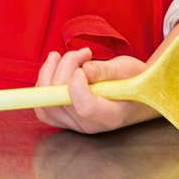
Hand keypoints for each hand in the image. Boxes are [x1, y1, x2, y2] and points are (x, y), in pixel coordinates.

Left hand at [32, 48, 155, 133]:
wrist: (135, 93)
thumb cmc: (134, 80)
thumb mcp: (127, 69)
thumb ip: (105, 71)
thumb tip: (84, 70)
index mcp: (111, 116)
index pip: (84, 108)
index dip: (77, 85)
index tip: (85, 67)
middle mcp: (90, 125)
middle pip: (60, 100)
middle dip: (65, 67)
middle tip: (85, 53)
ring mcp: (75, 124)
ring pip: (46, 103)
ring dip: (50, 72)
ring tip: (68, 56)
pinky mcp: (64, 118)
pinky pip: (43, 105)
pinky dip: (45, 81)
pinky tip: (56, 65)